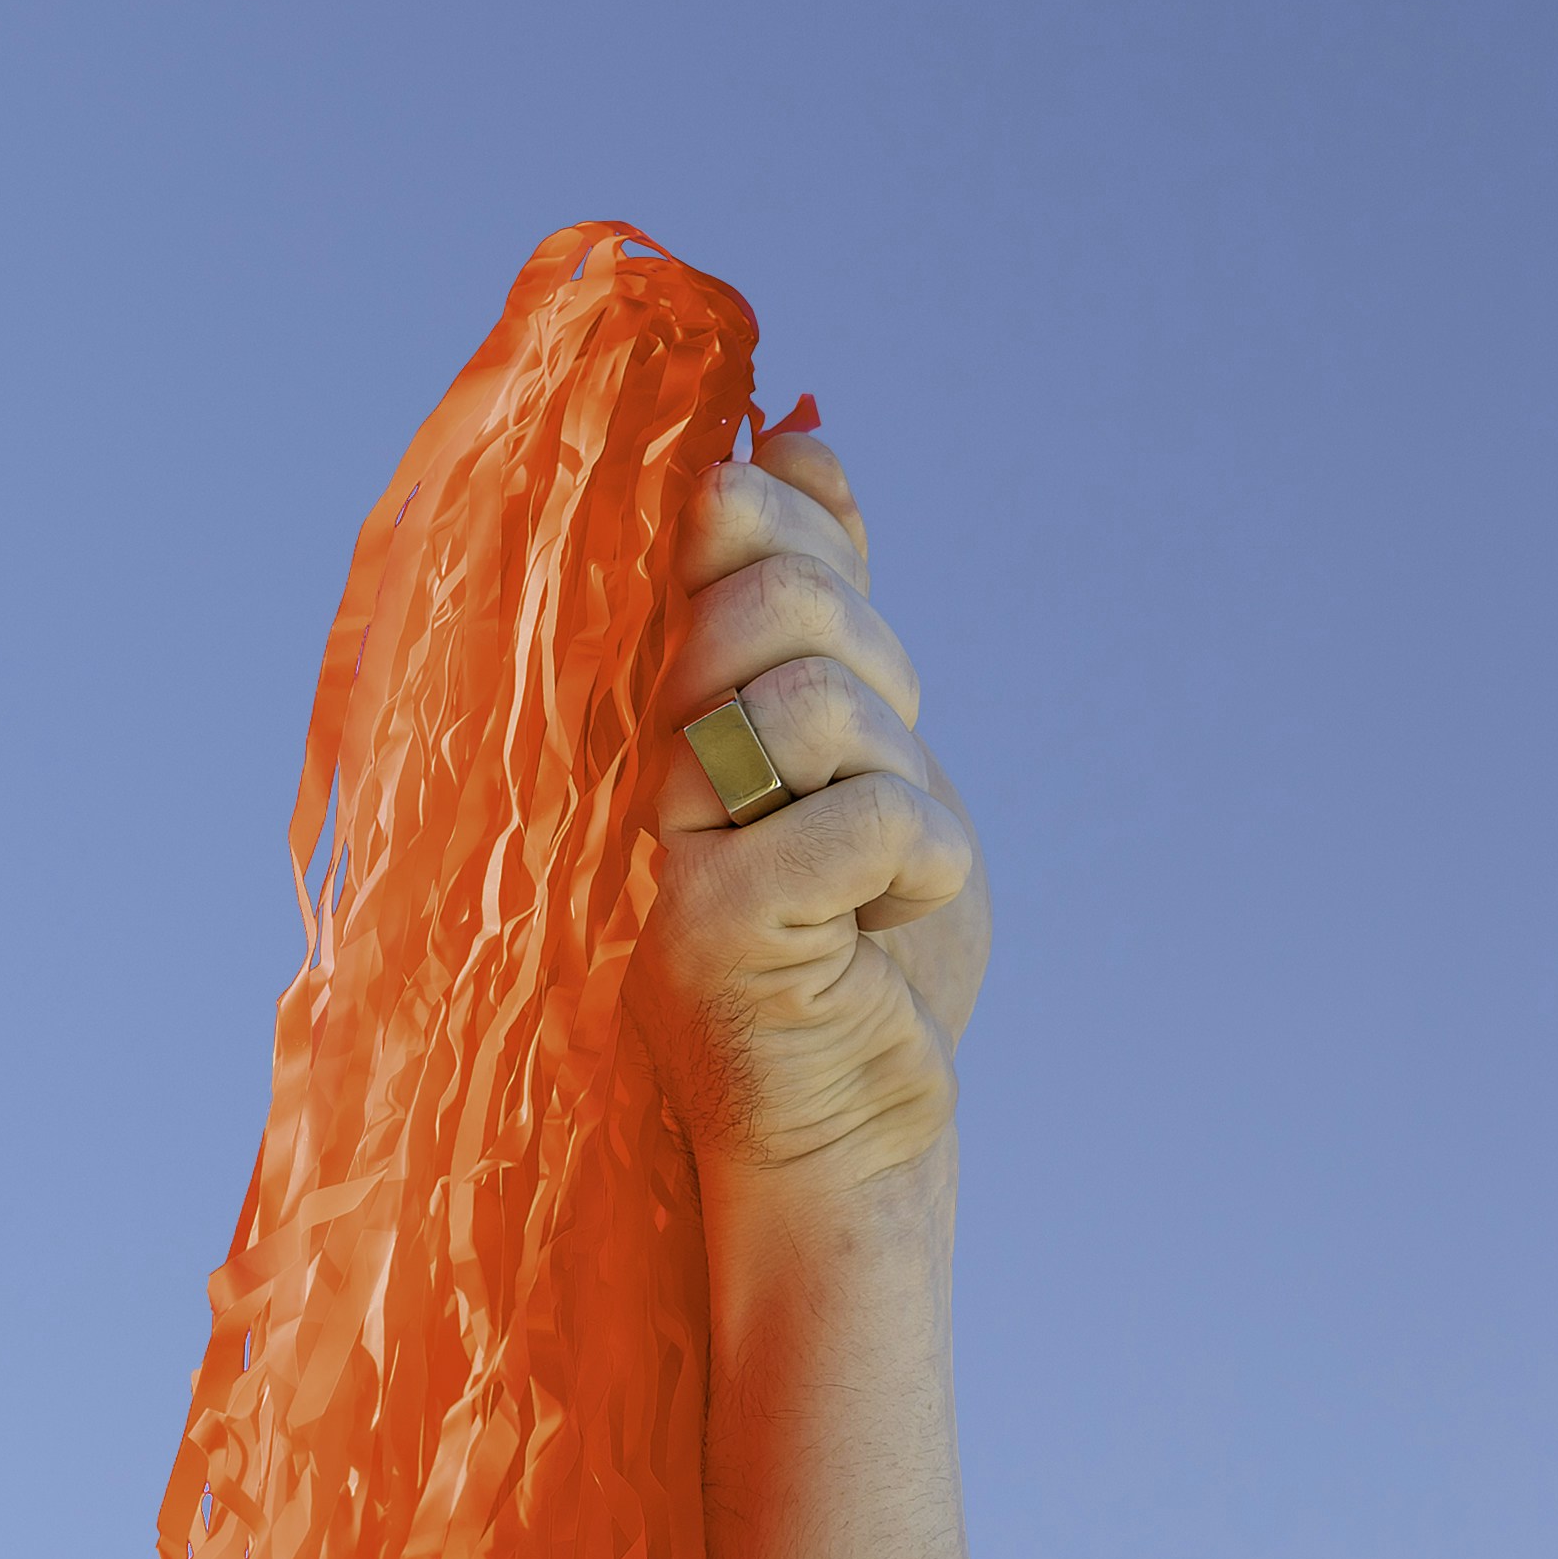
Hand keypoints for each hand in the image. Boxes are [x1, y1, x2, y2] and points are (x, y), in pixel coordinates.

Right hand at [650, 424, 990, 1280]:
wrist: (845, 1129)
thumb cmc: (851, 944)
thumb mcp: (858, 742)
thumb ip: (821, 597)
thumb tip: (802, 429)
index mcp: (658, 692)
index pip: (724, 519)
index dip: (801, 539)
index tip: (836, 639)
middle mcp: (633, 751)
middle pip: (777, 597)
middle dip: (872, 675)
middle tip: (863, 777)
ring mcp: (661, 839)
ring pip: (821, 701)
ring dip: (898, 781)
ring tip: (868, 866)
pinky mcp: (711, 927)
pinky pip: (876, 817)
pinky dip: (924, 863)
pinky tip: (887, 916)